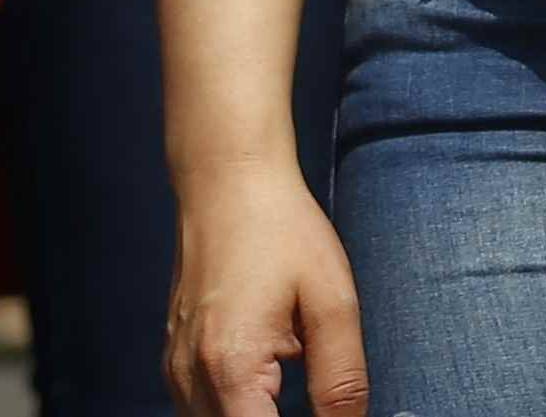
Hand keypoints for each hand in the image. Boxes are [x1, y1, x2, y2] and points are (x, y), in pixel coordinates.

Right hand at [168, 167, 364, 415]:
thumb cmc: (281, 228)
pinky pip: (201, 410)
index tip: (327, 415)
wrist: (228, 181)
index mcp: (231, 369)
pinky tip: (266, 378)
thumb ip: (340, 377)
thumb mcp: (331, 299)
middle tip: (310, 391)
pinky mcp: (175, 362)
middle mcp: (192, 380)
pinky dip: (236, 408)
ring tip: (290, 376)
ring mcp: (177, 372)